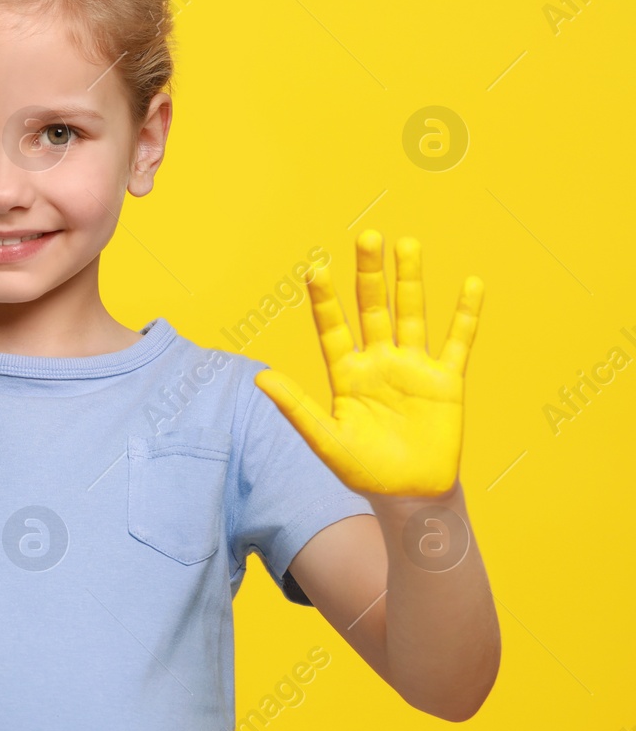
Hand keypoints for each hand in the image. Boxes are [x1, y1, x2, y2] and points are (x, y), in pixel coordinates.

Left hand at [253, 230, 482, 497]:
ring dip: (410, 280)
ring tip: (407, 243)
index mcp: (346, 373)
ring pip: (411, 314)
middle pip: (372, 308)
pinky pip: (459, 341)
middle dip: (369, 274)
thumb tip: (260, 378)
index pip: (333, 328)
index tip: (315, 270)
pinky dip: (466, 314)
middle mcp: (378, 361)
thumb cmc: (362, 470)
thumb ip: (296, 407)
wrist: (408, 494)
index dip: (325, 300)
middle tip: (368, 236)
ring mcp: (413, 367)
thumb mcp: (325, 440)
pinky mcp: (446, 381)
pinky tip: (471, 284)